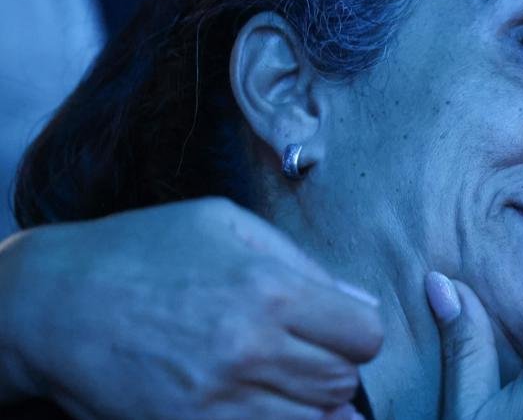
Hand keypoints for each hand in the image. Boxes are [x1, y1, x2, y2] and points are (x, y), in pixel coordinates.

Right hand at [0, 197, 383, 419]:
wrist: (53, 303)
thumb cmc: (142, 252)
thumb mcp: (228, 226)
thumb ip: (304, 264)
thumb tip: (360, 303)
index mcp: (269, 289)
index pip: (365, 335)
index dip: (355, 333)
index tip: (336, 329)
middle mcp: (250, 348)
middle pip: (342, 383)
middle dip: (333, 369)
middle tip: (303, 353)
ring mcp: (219, 400)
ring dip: (308, 405)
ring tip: (277, 378)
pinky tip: (260, 403)